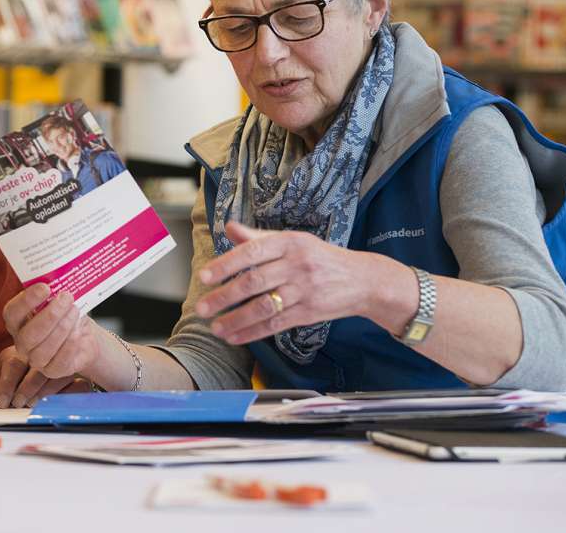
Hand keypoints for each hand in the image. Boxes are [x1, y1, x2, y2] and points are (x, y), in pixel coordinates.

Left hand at [0, 345, 76, 407]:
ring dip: (46, 392)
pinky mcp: (77, 381)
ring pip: (60, 374)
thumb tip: (2, 401)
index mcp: (17, 354)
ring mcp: (60, 368)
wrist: (16, 393)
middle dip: (28, 387)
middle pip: (41, 366)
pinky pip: (79, 386)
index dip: (8, 384)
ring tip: (32, 404)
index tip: (2, 402)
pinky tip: (54, 405)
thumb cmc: (2, 388)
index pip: (14, 363)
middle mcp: (41, 356)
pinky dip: (68, 396)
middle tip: (18, 403)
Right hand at [2, 285, 101, 380]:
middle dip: (49, 316)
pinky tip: (78, 330)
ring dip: (62, 328)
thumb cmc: (65, 312)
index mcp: (17, 321)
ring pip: (43, 350)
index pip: (12, 313)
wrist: (82, 332)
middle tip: (66, 297)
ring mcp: (36, 359)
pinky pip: (59, 361)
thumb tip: (56, 274)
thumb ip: (51, 289)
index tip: (45, 287)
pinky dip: (70, 345)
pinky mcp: (53, 370)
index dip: (26, 301)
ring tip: (75, 310)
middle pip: (28, 335)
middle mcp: (22, 342)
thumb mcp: (56, 298)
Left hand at [194, 221, 376, 344]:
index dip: (226, 264)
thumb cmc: (320, 257)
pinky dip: (253, 332)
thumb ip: (259, 237)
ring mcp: (304, 290)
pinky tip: (235, 337)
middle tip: (202, 308)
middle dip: (225, 296)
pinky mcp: (310, 312)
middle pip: (255, 282)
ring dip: (236, 319)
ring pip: (264, 307)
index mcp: (289, 242)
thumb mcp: (293, 240)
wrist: (364, 279)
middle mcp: (296, 265)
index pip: (252, 251)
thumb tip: (229, 228)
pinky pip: (276, 324)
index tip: (204, 276)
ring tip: (215, 327)